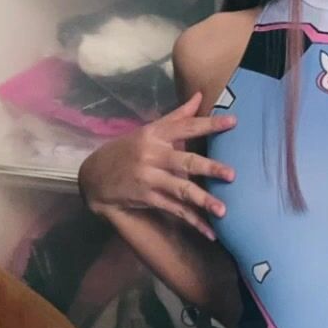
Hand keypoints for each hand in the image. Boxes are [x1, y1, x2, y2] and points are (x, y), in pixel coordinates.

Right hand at [78, 92, 235, 239]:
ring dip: (202, 201)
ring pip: (180, 189)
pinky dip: (193, 221)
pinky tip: (210, 232)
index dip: (209, 123)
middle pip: (184, 161)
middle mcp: (152, 155)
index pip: (186, 126)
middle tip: (232, 174)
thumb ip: (177, 116)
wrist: (93, 176)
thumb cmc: (128, 150)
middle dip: (208, 168)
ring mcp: (149, 179)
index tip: (233, 122)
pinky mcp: (147, 198)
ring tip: (223, 210)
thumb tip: (201, 95)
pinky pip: (174, 210)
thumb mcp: (148, 130)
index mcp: (155, 134)